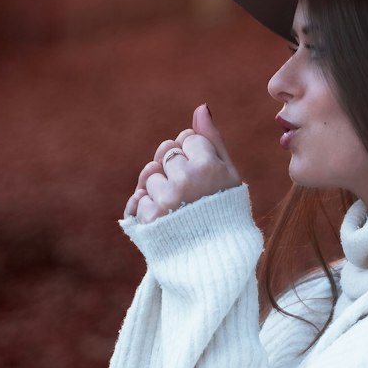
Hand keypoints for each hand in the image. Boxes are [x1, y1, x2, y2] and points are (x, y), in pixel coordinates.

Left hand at [124, 104, 240, 224]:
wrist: (215, 259)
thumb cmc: (225, 212)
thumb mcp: (228, 175)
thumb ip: (213, 139)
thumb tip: (201, 107)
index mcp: (208, 166)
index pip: (187, 138)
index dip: (195, 155)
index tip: (205, 175)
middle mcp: (186, 180)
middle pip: (167, 152)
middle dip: (175, 167)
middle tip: (191, 191)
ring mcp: (166, 200)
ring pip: (150, 173)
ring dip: (160, 187)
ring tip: (179, 207)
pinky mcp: (148, 219)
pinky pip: (139, 198)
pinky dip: (148, 208)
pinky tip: (166, 219)